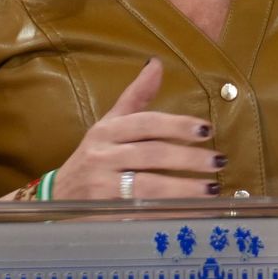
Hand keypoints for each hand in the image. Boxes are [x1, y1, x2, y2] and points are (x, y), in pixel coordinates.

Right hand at [53, 57, 224, 199]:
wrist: (59, 196)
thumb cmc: (93, 156)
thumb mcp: (109, 124)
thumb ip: (136, 97)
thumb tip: (157, 64)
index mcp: (107, 132)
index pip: (146, 124)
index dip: (177, 125)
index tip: (206, 129)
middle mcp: (103, 157)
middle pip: (151, 155)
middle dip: (188, 158)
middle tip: (218, 160)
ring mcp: (103, 188)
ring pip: (148, 187)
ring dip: (184, 188)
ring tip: (212, 188)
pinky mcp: (106, 214)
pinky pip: (143, 213)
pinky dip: (169, 213)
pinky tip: (192, 212)